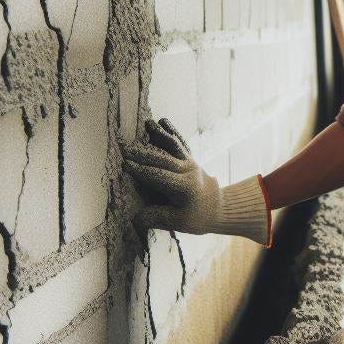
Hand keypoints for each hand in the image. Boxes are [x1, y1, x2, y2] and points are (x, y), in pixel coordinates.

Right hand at [123, 118, 269, 241]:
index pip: (159, 177)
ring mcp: (190, 162)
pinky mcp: (189, 158)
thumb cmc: (196, 217)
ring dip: (160, 134)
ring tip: (148, 123)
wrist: (218, 207)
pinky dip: (171, 132)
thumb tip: (134, 217)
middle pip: (163, 159)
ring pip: (174, 146)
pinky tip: (163, 121)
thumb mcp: (176, 222)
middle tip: (125, 149)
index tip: (125, 165)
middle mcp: (188, 171)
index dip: (141, 171)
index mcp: (184, 188)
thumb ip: (155, 218)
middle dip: (143, 154)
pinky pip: (180, 143)